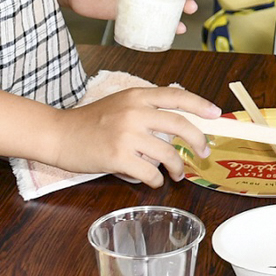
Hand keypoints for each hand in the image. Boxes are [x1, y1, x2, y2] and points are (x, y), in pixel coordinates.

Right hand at [46, 84, 221, 186]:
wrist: (59, 135)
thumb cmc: (90, 123)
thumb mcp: (120, 105)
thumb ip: (146, 109)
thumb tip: (180, 123)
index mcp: (136, 95)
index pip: (176, 95)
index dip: (200, 104)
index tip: (216, 114)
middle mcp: (134, 112)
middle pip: (180, 124)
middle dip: (198, 140)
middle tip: (204, 152)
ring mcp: (126, 135)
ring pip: (167, 153)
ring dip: (178, 167)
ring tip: (178, 174)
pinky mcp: (118, 157)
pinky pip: (150, 172)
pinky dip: (156, 180)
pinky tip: (154, 180)